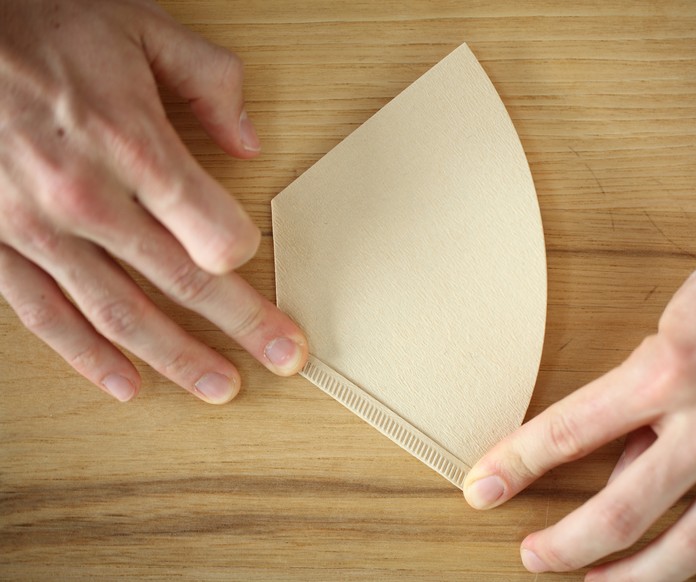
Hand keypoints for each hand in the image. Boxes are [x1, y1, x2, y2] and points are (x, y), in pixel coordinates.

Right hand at [0, 0, 306, 402]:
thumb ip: (210, 82)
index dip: (242, 250)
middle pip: (182, 283)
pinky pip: (46, 316)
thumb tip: (248, 143)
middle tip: (284, 359)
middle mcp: (87, 198)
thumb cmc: (40, 26)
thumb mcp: (140, 27)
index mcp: (131, 144)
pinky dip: (88, 357)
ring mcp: (39, 230)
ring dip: (177, 358)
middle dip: (243, 326)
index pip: (211, 232)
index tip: (255, 256)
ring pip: (121, 314)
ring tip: (220, 387)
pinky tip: (126, 383)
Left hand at [463, 162, 695, 580]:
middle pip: (623, 512)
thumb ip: (650, 392)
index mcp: (670, 371)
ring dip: (640, 577)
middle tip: (535, 557)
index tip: (483, 486)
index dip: (515, 464)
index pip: (568, 431)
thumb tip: (624, 451)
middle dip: (566, 545)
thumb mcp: (678, 317)